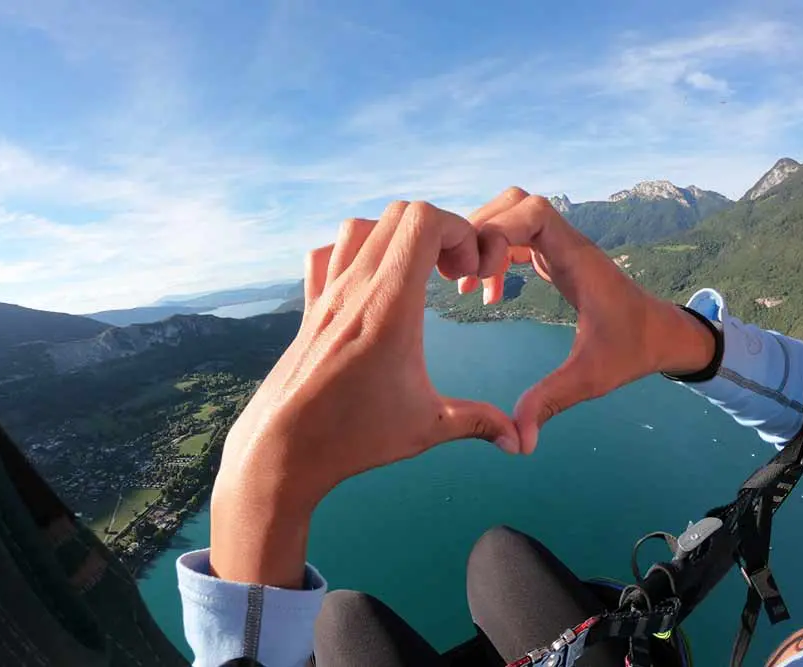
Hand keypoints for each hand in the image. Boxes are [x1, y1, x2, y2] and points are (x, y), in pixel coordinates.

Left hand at [210, 196, 521, 588]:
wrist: (283, 447)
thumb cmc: (354, 436)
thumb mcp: (427, 427)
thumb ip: (479, 423)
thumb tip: (519, 441)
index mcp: (389, 305)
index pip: (424, 220)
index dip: (459, 231)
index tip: (468, 272)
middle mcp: (355, 287)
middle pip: (399, 213)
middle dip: (437, 230)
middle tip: (450, 273)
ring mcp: (327, 294)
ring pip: (359, 227)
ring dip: (394, 236)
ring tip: (414, 275)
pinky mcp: (309, 308)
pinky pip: (325, 255)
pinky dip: (351, 254)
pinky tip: (369, 287)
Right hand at [458, 189, 715, 453]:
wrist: (664, 334)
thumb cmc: (632, 350)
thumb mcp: (591, 378)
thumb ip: (551, 401)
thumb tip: (520, 442)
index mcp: (577, 258)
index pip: (532, 210)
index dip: (499, 231)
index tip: (484, 274)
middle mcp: (566, 243)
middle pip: (513, 202)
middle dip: (480, 231)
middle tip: (463, 275)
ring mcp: (559, 247)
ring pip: (510, 214)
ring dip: (482, 241)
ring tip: (466, 283)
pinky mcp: (554, 258)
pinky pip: (515, 237)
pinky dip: (493, 254)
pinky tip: (487, 293)